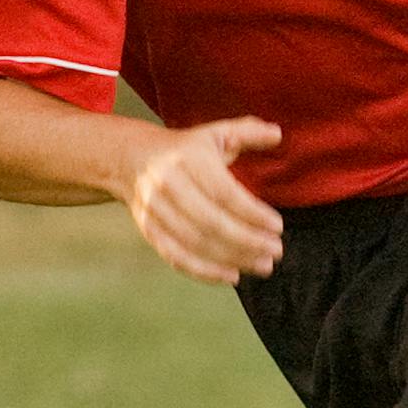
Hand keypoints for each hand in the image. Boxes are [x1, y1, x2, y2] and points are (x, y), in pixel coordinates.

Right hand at [124, 117, 284, 285]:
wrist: (130, 158)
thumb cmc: (184, 148)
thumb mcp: (215, 133)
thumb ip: (248, 132)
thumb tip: (277, 134)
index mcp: (188, 158)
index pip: (224, 193)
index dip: (252, 213)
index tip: (277, 227)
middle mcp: (168, 184)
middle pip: (211, 222)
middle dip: (248, 242)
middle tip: (276, 251)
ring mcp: (155, 210)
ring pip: (196, 243)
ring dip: (233, 259)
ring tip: (263, 266)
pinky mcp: (148, 230)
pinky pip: (177, 256)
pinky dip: (205, 271)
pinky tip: (232, 275)